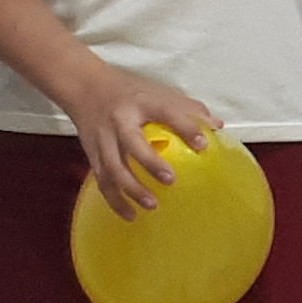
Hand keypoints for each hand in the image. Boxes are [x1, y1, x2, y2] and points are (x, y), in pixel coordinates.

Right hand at [63, 65, 222, 222]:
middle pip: (132, 143)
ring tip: (152, 205)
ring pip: (113, 167)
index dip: (185, 127)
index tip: (203, 144)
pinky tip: (131, 215)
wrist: (84, 86)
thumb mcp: (158, 91)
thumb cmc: (129, 92)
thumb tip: (217, 126)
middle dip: (150, 163)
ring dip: (131, 188)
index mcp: (142, 102)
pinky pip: (103, 180)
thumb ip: (187, 108)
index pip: (166, 112)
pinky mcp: (92, 154)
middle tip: (170, 180)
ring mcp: (104, 139)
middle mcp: (120, 120)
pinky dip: (115, 200)